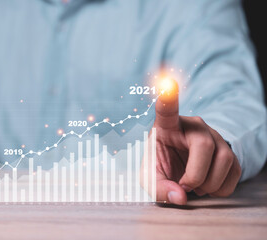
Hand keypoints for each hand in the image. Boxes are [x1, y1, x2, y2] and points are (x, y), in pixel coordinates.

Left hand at [147, 79, 241, 204]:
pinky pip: (235, 171)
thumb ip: (159, 188)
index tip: (168, 82)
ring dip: (209, 183)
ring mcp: (213, 136)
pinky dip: (221, 189)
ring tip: (195, 187)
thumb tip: (180, 197)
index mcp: (167, 126)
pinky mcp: (228, 150)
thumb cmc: (161, 166)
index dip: (168, 97)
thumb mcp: (150, 179)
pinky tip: (208, 188)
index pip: (167, 109)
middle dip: (195, 175)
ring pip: (224, 158)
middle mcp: (193, 126)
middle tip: (184, 185)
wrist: (179, 170)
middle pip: (204, 146)